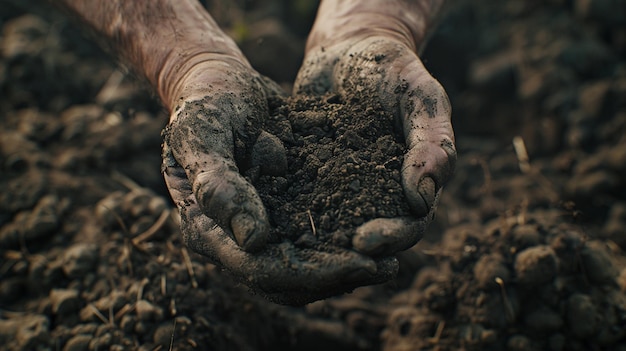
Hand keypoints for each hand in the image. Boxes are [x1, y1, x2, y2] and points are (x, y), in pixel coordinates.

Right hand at [161, 59, 396, 303]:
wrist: (216, 82)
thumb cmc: (203, 102)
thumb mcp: (201, 135)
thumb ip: (218, 185)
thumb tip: (254, 241)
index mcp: (205, 229)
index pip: (260, 267)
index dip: (310, 272)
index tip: (359, 263)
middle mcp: (232, 237)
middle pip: (285, 278)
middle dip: (335, 277)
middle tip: (385, 268)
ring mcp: (255, 225)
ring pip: (301, 264)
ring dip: (342, 268)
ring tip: (388, 262)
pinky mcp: (278, 209)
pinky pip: (310, 237)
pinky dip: (339, 241)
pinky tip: (374, 235)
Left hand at [294, 36, 455, 255]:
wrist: (348, 50)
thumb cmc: (394, 72)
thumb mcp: (421, 99)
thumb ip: (431, 144)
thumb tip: (423, 199)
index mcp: (411, 186)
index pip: (408, 225)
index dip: (391, 238)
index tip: (365, 240)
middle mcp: (374, 195)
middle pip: (366, 236)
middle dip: (345, 249)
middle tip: (324, 253)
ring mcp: (337, 189)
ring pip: (327, 225)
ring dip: (311, 240)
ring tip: (288, 245)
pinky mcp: (304, 177)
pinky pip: (293, 197)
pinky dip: (281, 208)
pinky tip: (262, 213)